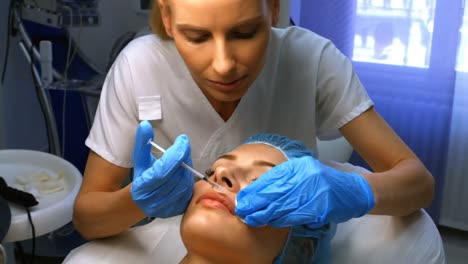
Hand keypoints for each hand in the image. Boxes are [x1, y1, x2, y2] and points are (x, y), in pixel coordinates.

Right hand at [131, 121, 193, 217]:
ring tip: (183, 158)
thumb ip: (142, 142)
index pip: (164, 169)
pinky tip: (184, 170)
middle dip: (183, 157)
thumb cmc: (142, 176)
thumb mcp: (140, 159)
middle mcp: (155, 200)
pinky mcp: (178, 209)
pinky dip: (189, 177)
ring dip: (187, 167)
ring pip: (185, 182)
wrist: (141, 202)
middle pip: (176, 175)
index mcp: (143, 187)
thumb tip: (145, 125)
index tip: (182, 139)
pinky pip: (190, 190)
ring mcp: (168, 207)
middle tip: (183, 146)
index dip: (176, 153)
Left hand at [235, 156, 373, 227]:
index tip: (243, 198)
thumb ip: (284, 177)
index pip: (271, 179)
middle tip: (243, 211)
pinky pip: (295, 216)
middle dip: (256, 204)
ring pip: (282, 206)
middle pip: (274, 193)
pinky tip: (271, 222)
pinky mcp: (319, 208)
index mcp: (299, 167)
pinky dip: (281, 219)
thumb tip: (258, 187)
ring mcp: (313, 193)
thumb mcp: (303, 171)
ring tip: (252, 219)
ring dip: (265, 214)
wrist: (353, 191)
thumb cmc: (324, 180)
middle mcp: (305, 178)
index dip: (255, 191)